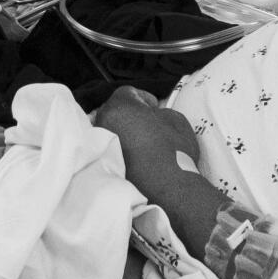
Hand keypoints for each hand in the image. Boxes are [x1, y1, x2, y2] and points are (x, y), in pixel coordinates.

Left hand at [92, 86, 203, 203]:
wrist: (167, 186)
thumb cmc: (173, 149)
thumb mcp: (175, 119)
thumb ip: (159, 111)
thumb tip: (152, 115)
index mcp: (120, 105)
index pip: (128, 92)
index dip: (144, 97)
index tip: (154, 107)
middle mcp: (104, 121)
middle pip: (115, 109)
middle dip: (130, 113)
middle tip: (148, 122)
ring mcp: (101, 141)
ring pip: (111, 128)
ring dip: (124, 130)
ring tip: (142, 139)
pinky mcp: (103, 160)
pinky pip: (110, 146)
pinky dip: (120, 147)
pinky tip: (136, 154)